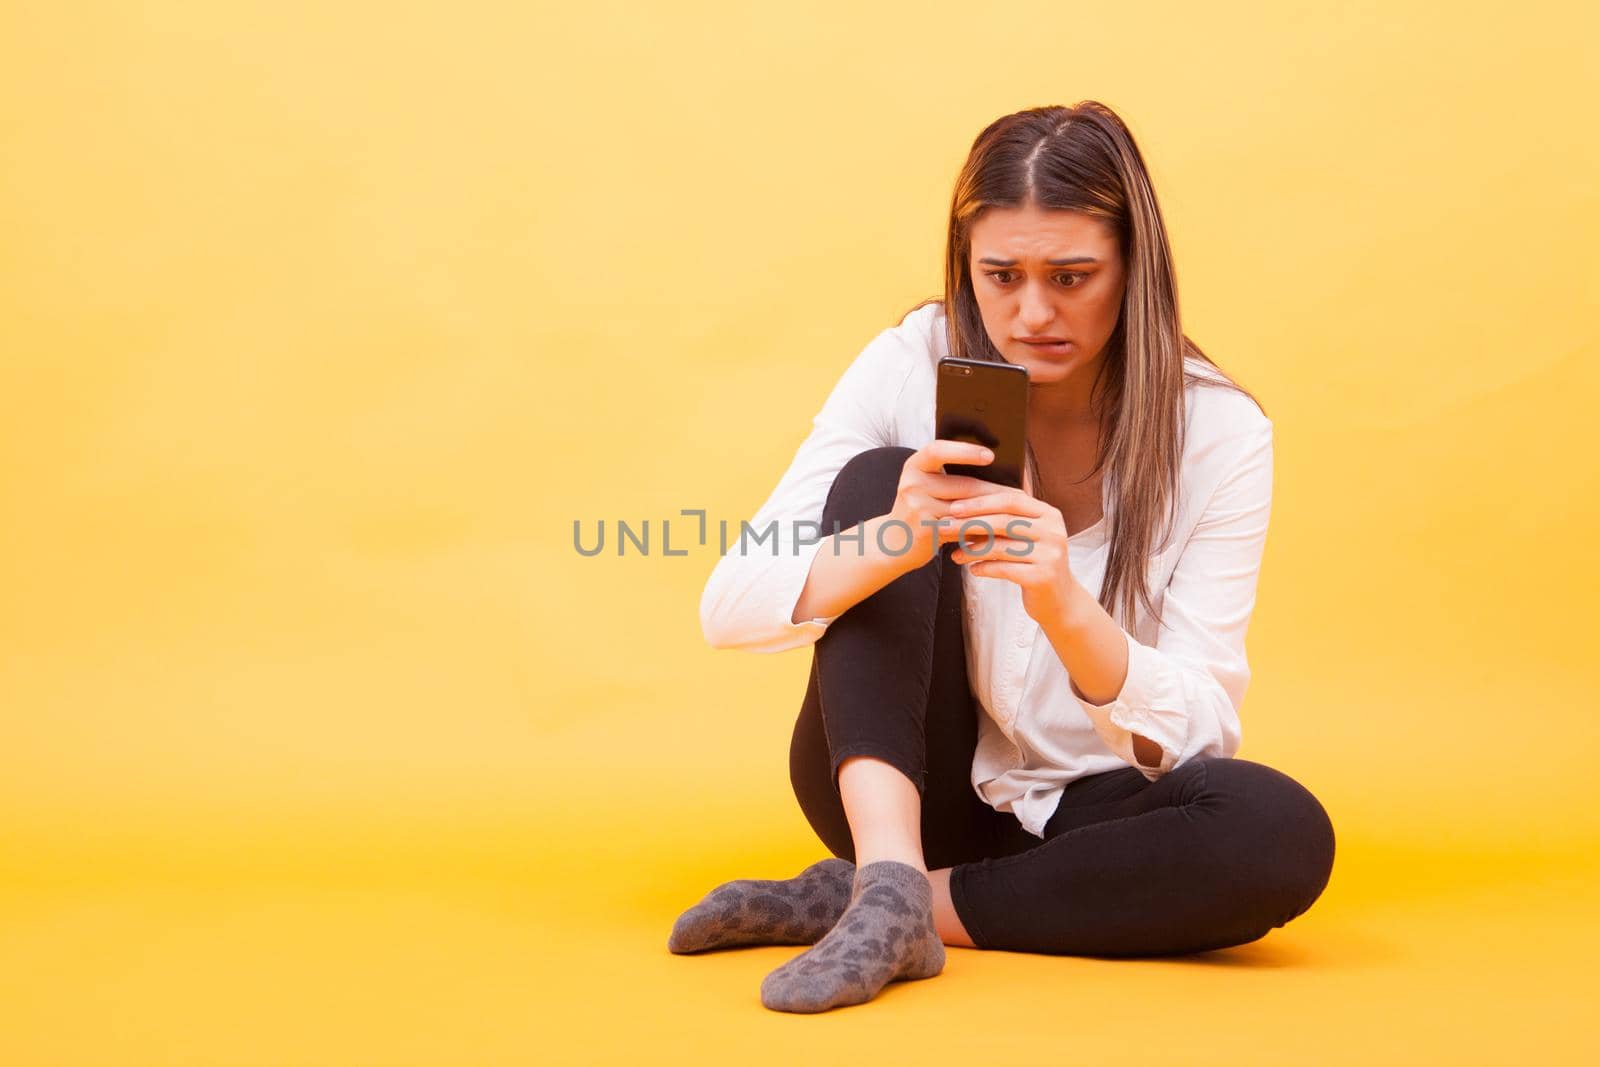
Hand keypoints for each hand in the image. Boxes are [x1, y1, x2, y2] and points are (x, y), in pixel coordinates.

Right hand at [886, 440, 1007, 572]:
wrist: (892, 543)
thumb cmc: (920, 510)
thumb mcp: (926, 486)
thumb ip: (949, 476)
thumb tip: (996, 470)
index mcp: (914, 465)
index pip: (938, 450)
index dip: (964, 451)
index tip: (990, 455)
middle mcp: (912, 483)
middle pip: (962, 484)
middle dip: (995, 491)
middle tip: (1020, 494)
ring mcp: (916, 507)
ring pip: (966, 508)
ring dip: (993, 512)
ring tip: (1015, 513)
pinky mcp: (924, 530)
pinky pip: (961, 529)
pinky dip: (981, 530)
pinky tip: (999, 532)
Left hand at [940, 483, 1081, 626]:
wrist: (1060, 600)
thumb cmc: (1034, 563)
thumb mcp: (1026, 537)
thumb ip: (1005, 520)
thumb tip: (962, 507)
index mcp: (1049, 515)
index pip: (1011, 499)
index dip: (981, 502)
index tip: (954, 507)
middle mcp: (1053, 531)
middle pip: (1004, 521)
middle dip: (970, 523)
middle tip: (945, 527)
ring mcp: (1050, 555)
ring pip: (1001, 547)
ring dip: (972, 550)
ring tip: (954, 555)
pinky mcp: (1042, 577)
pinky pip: (1004, 569)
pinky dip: (984, 568)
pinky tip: (972, 570)